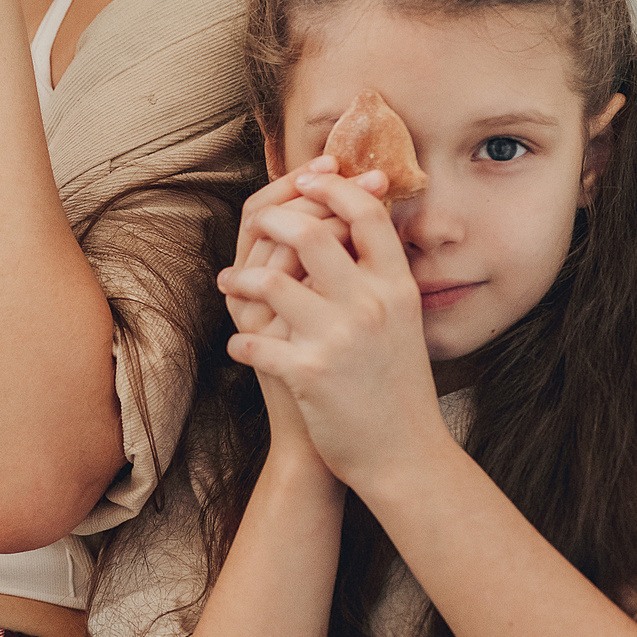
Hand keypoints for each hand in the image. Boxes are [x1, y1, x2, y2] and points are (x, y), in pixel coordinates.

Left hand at [216, 172, 447, 492]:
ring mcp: (338, 337)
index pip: (366, 214)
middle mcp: (370, 305)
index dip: (334, 188)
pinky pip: (253, 342)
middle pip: (310, 232)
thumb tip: (346, 224)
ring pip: (269, 280)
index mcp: (396, 287)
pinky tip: (240, 348)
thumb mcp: (402, 321)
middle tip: (258, 227)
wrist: (405, 456)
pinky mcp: (309, 373)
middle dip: (274, 220)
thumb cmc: (396, 386)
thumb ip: (378, 276)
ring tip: (231, 284)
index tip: (308, 180)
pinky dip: (240, 343)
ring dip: (240, 279)